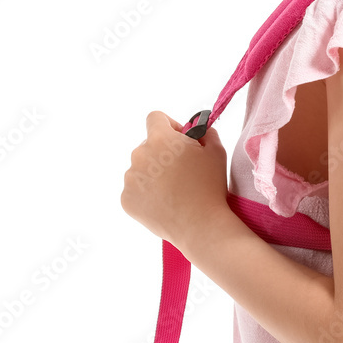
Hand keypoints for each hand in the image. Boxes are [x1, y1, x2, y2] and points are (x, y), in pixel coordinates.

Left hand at [121, 110, 229, 252]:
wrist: (199, 224)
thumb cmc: (210, 186)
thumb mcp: (216, 151)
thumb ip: (206, 132)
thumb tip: (197, 129)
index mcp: (160, 139)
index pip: (155, 118)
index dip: (169, 126)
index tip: (179, 139)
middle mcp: (139, 155)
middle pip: (148, 145)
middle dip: (162, 152)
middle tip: (181, 170)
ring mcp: (130, 179)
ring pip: (140, 168)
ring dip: (153, 173)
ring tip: (174, 190)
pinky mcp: (126, 199)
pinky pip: (135, 189)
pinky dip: (147, 193)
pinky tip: (164, 202)